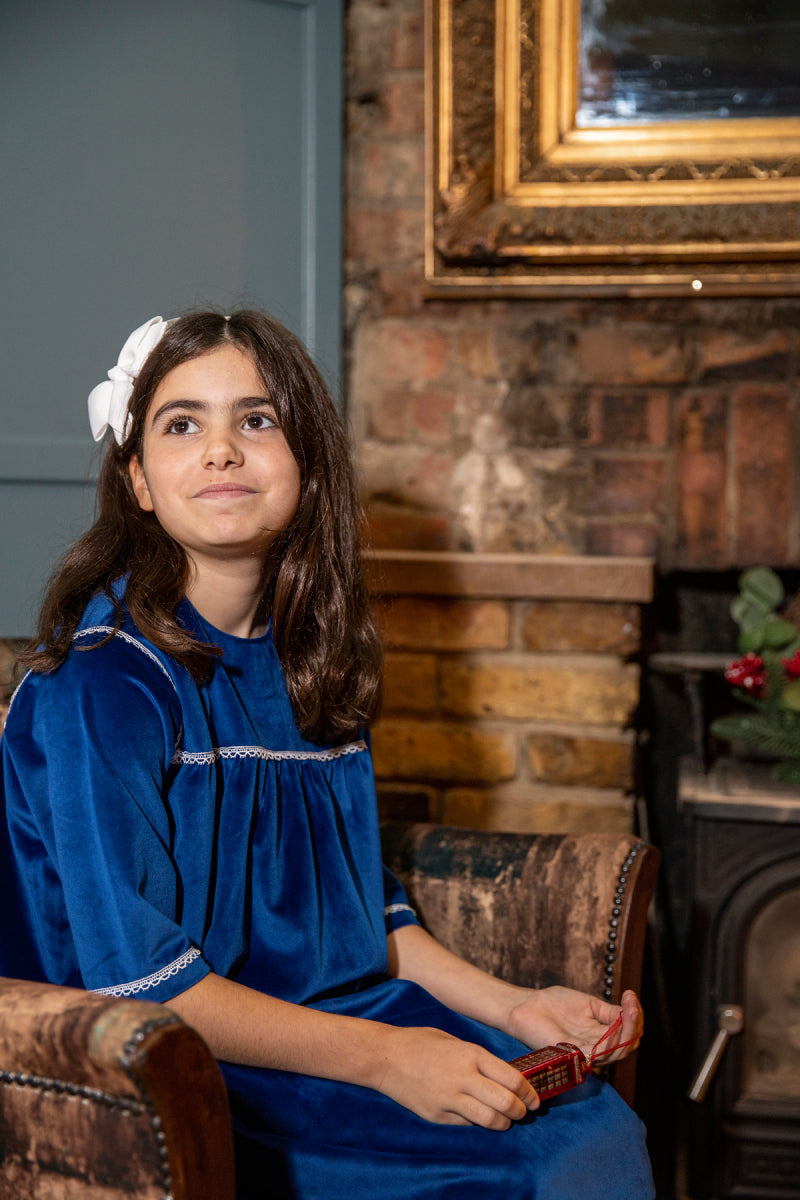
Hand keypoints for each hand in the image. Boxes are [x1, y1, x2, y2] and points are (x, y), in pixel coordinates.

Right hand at [371, 1025, 538, 1128]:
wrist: (385, 1056)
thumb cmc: (421, 1042)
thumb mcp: (455, 1040)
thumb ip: (478, 1059)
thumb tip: (504, 1077)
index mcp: (471, 1054)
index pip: (512, 1079)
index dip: (529, 1092)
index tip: (534, 1099)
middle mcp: (463, 1077)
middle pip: (506, 1103)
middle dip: (521, 1111)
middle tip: (523, 1112)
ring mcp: (449, 1099)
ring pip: (490, 1120)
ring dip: (503, 1123)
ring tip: (505, 1120)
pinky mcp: (437, 1114)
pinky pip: (466, 1124)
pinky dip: (477, 1123)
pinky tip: (477, 1116)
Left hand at [505, 987, 642, 1063]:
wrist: (527, 1005)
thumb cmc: (554, 1004)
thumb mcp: (588, 1004)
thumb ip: (609, 1011)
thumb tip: (630, 1010)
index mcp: (599, 1036)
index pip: (627, 1034)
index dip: (634, 1018)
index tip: (630, 995)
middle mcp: (595, 1048)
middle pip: (627, 1046)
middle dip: (635, 1025)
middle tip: (633, 1005)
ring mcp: (585, 1053)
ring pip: (617, 1051)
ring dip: (628, 1030)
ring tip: (630, 1009)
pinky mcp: (573, 1055)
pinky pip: (599, 1053)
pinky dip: (612, 1039)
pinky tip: (616, 1023)